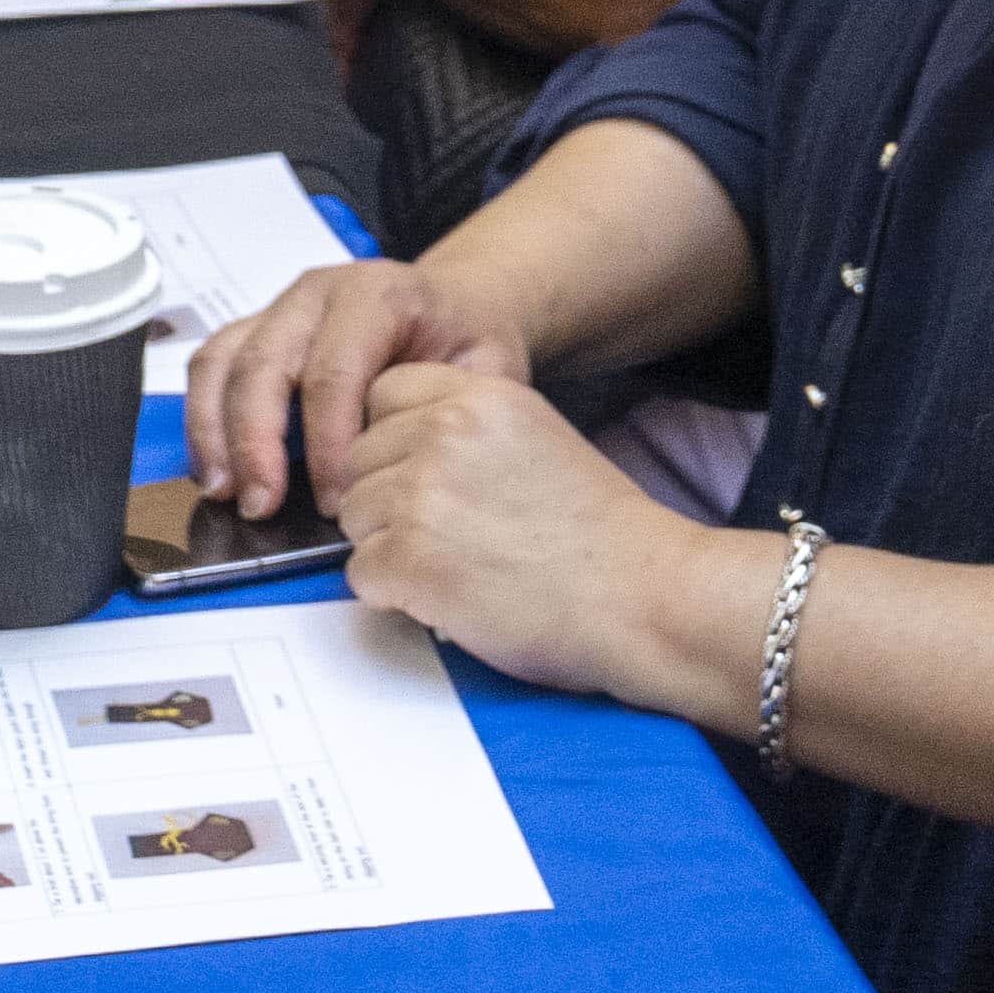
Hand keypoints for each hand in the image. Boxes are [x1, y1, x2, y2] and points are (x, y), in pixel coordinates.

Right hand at [187, 249, 534, 514]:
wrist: (455, 304)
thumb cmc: (466, 339)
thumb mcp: (487, 369)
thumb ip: (452, 413)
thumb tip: (408, 476)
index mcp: (378, 295)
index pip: (334, 372)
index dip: (326, 444)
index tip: (334, 502)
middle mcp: (319, 294)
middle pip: (264, 363)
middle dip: (256, 442)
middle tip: (262, 506)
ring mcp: (279, 309)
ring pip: (223, 361)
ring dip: (215, 431)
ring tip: (224, 491)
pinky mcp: (256, 330)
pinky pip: (211, 366)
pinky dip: (202, 419)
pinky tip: (215, 469)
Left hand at [335, 351, 687, 692]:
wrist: (642, 597)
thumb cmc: (604, 539)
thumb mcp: (539, 440)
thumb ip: (470, 430)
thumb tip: (405, 452)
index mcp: (481, 397)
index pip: (383, 395)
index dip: (393, 443)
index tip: (423, 477)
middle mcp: (445, 433)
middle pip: (357, 459)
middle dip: (386, 501)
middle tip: (444, 536)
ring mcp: (422, 494)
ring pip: (351, 517)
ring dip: (387, 549)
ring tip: (452, 567)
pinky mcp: (410, 558)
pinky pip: (360, 573)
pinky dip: (393, 595)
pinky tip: (446, 596)